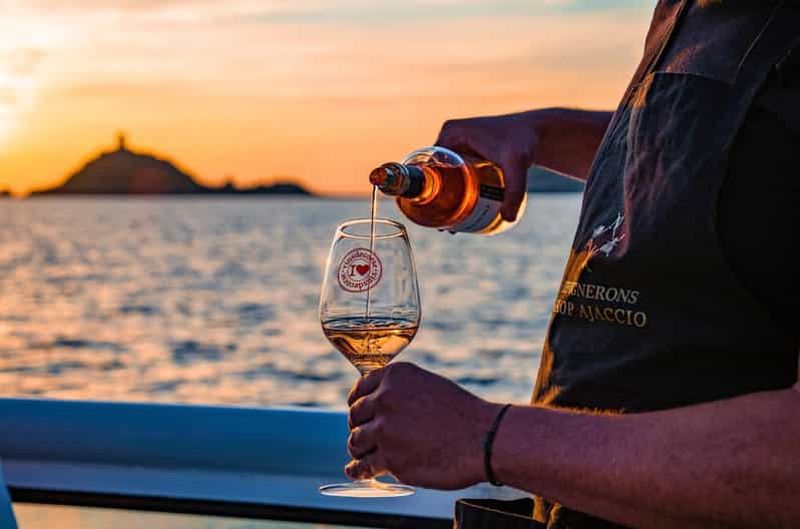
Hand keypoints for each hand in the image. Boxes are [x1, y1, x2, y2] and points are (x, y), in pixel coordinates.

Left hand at [346, 362, 501, 489]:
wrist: (484, 437)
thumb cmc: (462, 413)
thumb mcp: (428, 385)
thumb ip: (400, 390)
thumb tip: (377, 403)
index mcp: (395, 376)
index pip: (359, 389)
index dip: (356, 403)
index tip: (357, 411)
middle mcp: (385, 399)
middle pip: (355, 416)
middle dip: (359, 426)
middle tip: (365, 435)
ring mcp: (385, 430)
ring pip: (355, 441)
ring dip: (359, 449)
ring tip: (364, 454)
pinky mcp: (391, 459)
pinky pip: (364, 466)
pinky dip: (358, 470)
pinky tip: (356, 471)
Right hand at [435, 111, 538, 221]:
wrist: (538, 131)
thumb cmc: (525, 142)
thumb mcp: (516, 165)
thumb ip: (514, 191)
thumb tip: (508, 219)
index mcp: (451, 133)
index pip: (430, 165)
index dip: (429, 189)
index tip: (434, 212)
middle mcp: (450, 136)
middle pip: (436, 173)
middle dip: (437, 199)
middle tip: (444, 224)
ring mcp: (458, 143)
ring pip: (445, 176)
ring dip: (445, 197)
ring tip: (450, 224)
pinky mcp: (467, 151)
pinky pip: (455, 173)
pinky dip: (456, 190)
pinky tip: (459, 211)